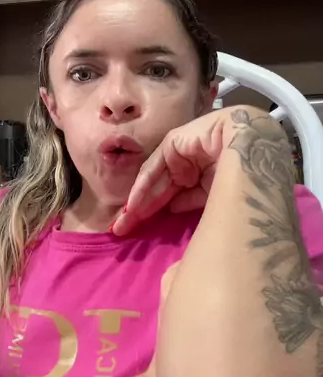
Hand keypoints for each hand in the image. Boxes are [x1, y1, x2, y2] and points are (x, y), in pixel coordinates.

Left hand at [112, 105, 261, 235]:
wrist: (254, 145)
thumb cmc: (245, 176)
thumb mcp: (214, 196)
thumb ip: (191, 201)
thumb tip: (172, 208)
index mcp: (203, 177)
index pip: (174, 198)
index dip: (157, 214)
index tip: (139, 234)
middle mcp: (190, 164)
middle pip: (160, 190)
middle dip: (141, 210)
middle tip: (121, 230)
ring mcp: (181, 152)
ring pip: (155, 180)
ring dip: (138, 202)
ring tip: (122, 223)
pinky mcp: (173, 142)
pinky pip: (155, 167)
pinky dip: (143, 186)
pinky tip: (133, 204)